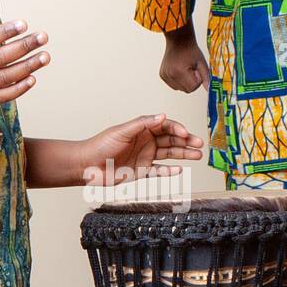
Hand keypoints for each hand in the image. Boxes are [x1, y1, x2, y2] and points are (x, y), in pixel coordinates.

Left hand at [79, 114, 204, 184]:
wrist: (87, 165)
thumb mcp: (122, 131)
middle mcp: (146, 142)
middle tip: (199, 144)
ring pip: (169, 154)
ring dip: (184, 154)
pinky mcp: (141, 171)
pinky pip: (159, 171)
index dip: (177, 128)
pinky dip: (169, 171)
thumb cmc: (100, 145)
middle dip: (186, 141)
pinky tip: (180, 169)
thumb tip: (162, 116)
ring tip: (198, 155)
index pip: (165, 126)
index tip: (185, 133)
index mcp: (142, 129)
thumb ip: (143, 123)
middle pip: (171, 140)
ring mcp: (145, 156)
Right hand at [159, 26, 209, 91]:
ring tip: (184, 68)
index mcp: (179, 71)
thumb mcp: (201, 63)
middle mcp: (170, 74)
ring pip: (180, 89)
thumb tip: (209, 89)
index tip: (196, 69)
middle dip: (191, 82)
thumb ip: (206, 77)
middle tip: (191, 68)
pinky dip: (178, 80)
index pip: (193, 87)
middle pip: (186, 90)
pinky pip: (174, 85)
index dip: (197, 80)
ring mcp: (165, 75)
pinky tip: (179, 70)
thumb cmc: (190, 49)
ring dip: (185, 82)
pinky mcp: (162, 75)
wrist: (178, 40)